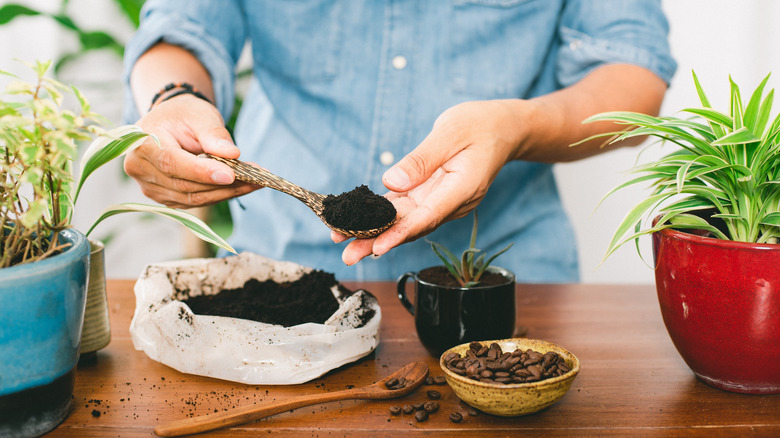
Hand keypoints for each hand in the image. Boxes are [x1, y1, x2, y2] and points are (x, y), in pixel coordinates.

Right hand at [124, 95, 258, 207]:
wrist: (169, 124)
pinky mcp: (165, 198)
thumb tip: (232, 154)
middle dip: (224, 185)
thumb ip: (213, 133)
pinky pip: (195, 202)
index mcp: (143, 143)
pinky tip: (242, 187)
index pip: (172, 163)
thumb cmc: (183, 115)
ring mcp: (151, 187)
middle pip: (185, 185)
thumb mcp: (200, 114)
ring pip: (193, 198)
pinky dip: (220, 196)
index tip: (231, 175)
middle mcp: (140, 169)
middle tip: (257, 178)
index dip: (202, 172)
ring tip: (255, 182)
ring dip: (226, 193)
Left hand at [334, 100, 524, 264]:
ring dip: (375, 233)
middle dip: (378, 241)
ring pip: (404, 221)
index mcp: (462, 189)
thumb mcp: (450, 132)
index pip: (428, 216)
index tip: (377, 247)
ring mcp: (440, 201)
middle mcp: (450, 202)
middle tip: (348, 256)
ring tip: (344, 244)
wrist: (503, 129)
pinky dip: (381, 216)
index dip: (401, 233)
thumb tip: (392, 181)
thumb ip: (422, 159)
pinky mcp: (431, 195)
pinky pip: (404, 208)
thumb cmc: (480, 126)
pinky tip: (357, 223)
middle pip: (411, 226)